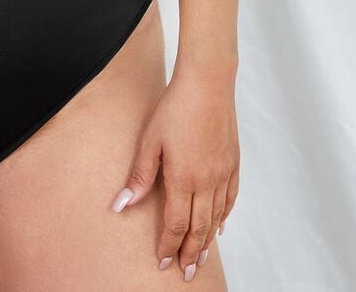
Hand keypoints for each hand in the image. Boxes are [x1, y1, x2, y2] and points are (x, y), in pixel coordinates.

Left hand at [110, 67, 238, 279]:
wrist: (207, 83)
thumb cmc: (175, 107)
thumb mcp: (150, 140)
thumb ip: (139, 176)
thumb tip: (121, 206)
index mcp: (183, 178)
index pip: (175, 223)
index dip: (168, 245)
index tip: (163, 262)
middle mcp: (206, 181)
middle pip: (198, 228)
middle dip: (190, 253)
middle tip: (186, 272)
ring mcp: (223, 173)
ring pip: (216, 218)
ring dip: (207, 240)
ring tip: (200, 257)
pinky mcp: (233, 163)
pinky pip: (230, 198)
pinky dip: (224, 216)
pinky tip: (219, 226)